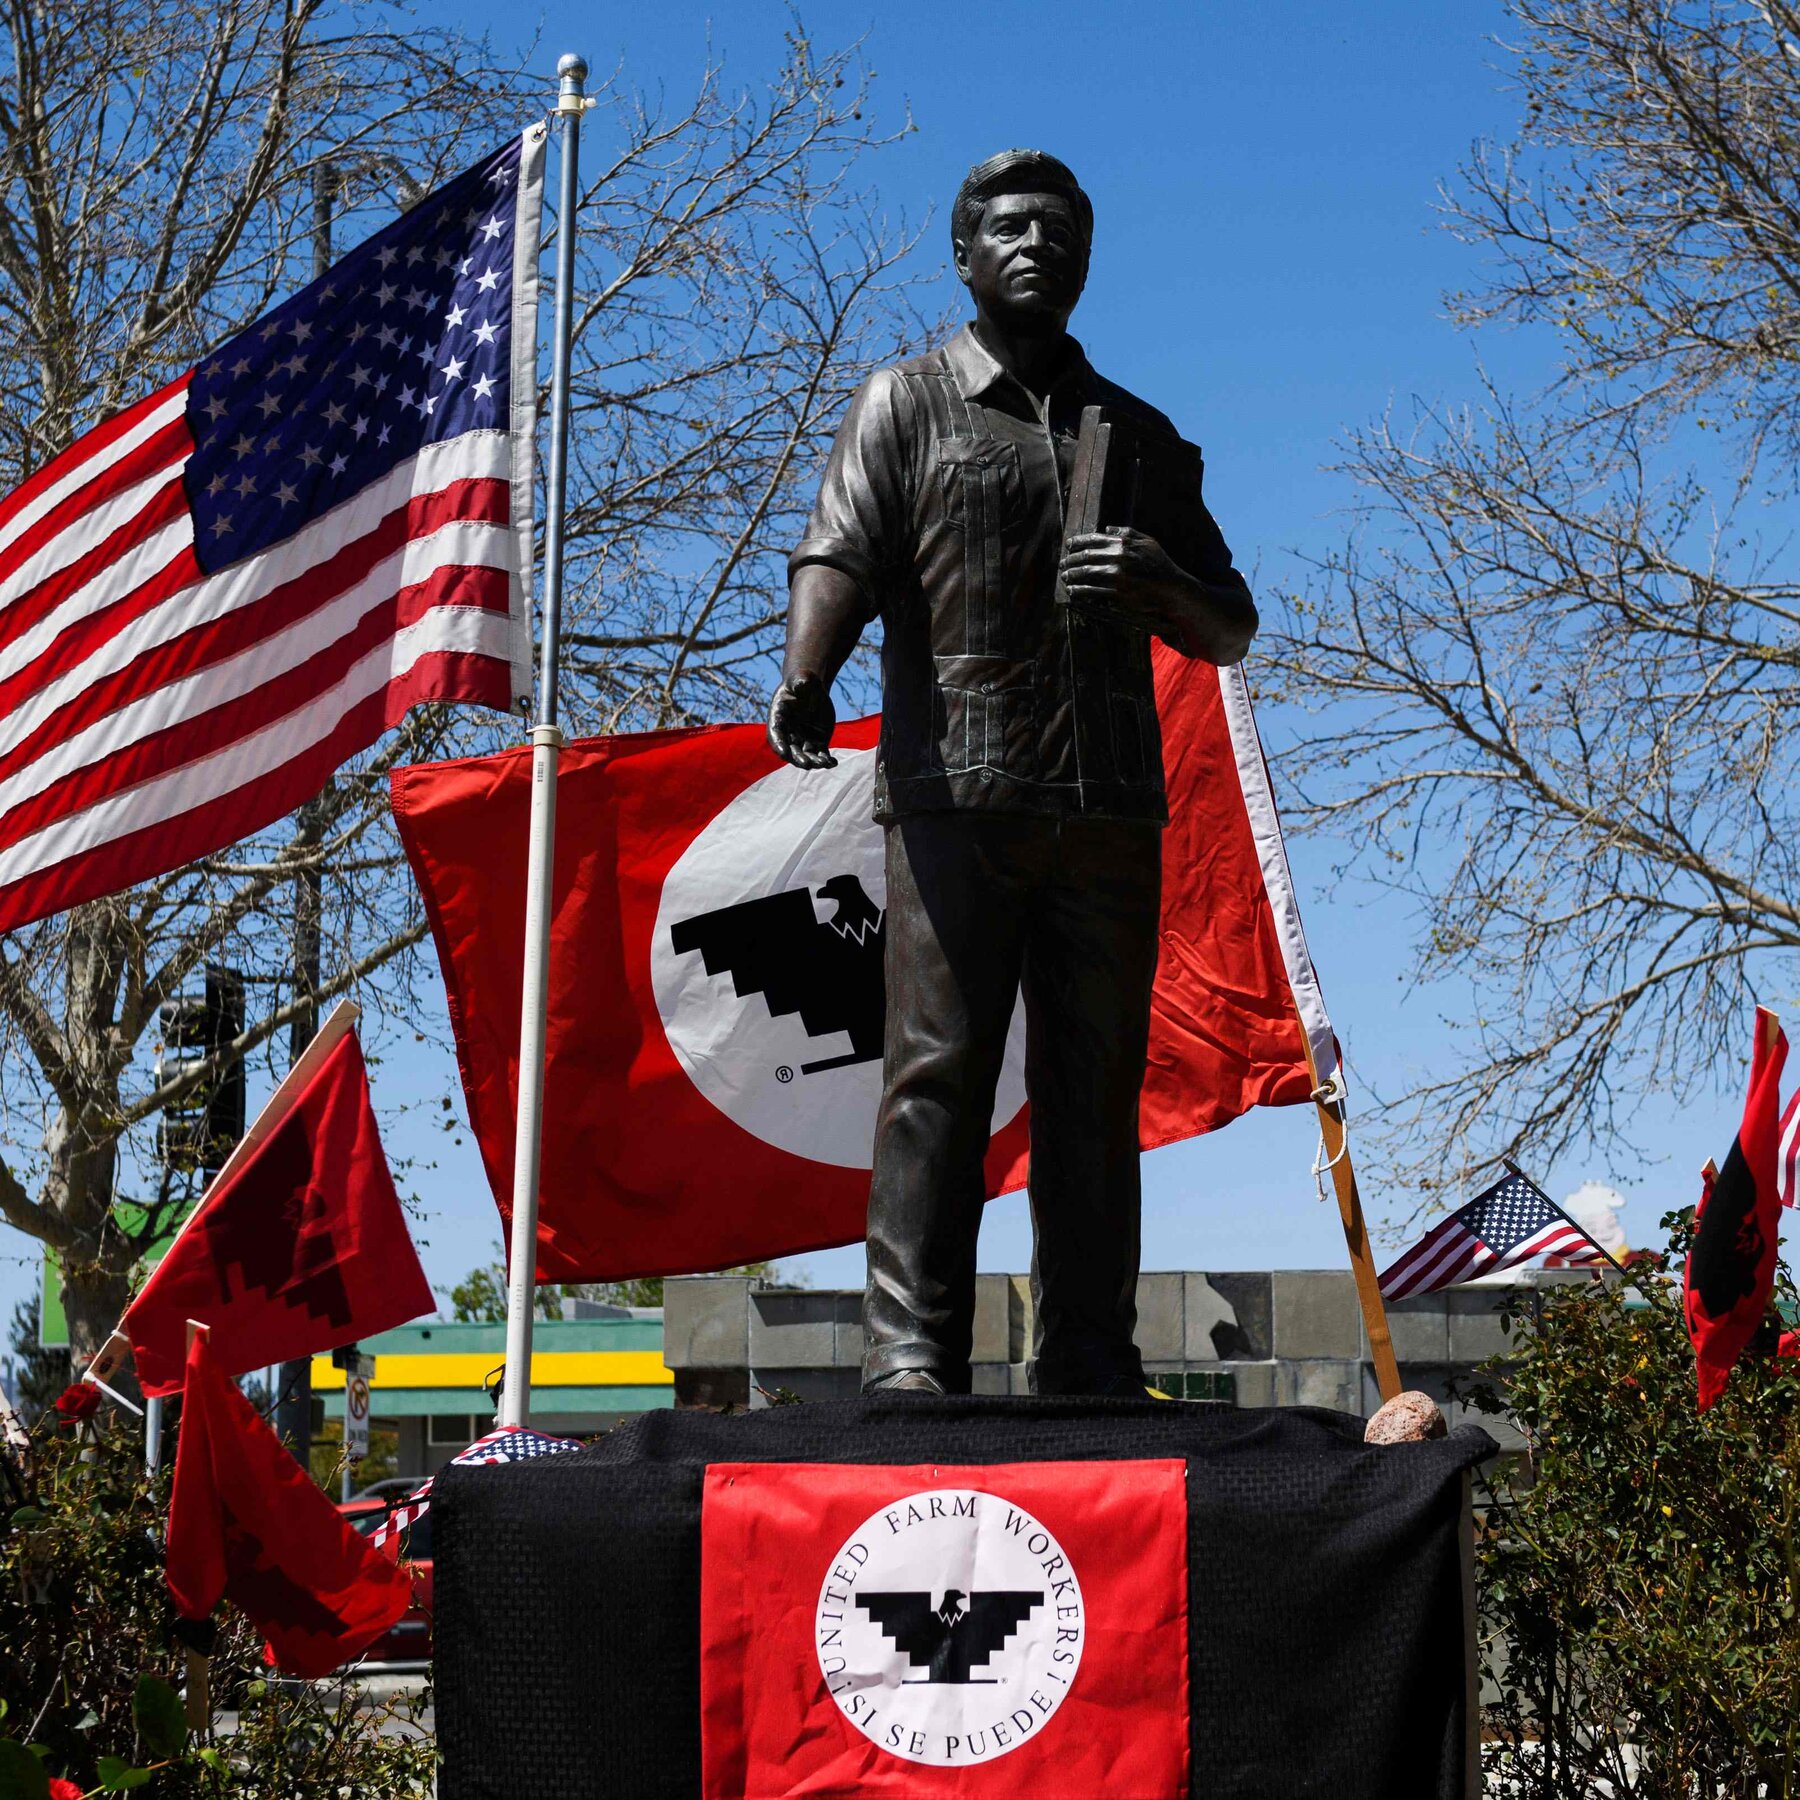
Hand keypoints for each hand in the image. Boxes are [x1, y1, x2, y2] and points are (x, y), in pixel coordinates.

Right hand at [767, 672, 837, 768]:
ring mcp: (803, 740)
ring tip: (823, 764)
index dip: (779, 744)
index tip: (784, 753)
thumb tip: (802, 683)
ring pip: (806, 755)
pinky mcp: (817, 742)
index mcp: (778, 718)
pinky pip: (821, 754)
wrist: (812, 689)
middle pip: (791, 750)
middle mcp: (789, 733)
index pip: (776, 735)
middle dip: (797, 758)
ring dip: (814, 762)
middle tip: (806, 764)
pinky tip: (833, 763)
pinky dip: (826, 760)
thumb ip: (800, 681)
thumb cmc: (802, 681)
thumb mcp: (801, 679)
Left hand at [1059, 527, 1191, 632]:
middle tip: (1062, 563)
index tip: (1068, 545)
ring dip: (1072, 575)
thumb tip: (1108, 527)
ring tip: (1064, 577)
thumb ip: (1127, 532)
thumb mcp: (1148, 542)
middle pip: (1086, 556)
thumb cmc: (1160, 564)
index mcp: (1123, 543)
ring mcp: (1117, 576)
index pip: (1094, 539)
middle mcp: (1118, 557)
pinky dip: (1079, 591)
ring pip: (1086, 573)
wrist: (1171, 588)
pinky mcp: (1117, 593)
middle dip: (1070, 560)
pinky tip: (1072, 591)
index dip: (1077, 542)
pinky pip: (1092, 591)